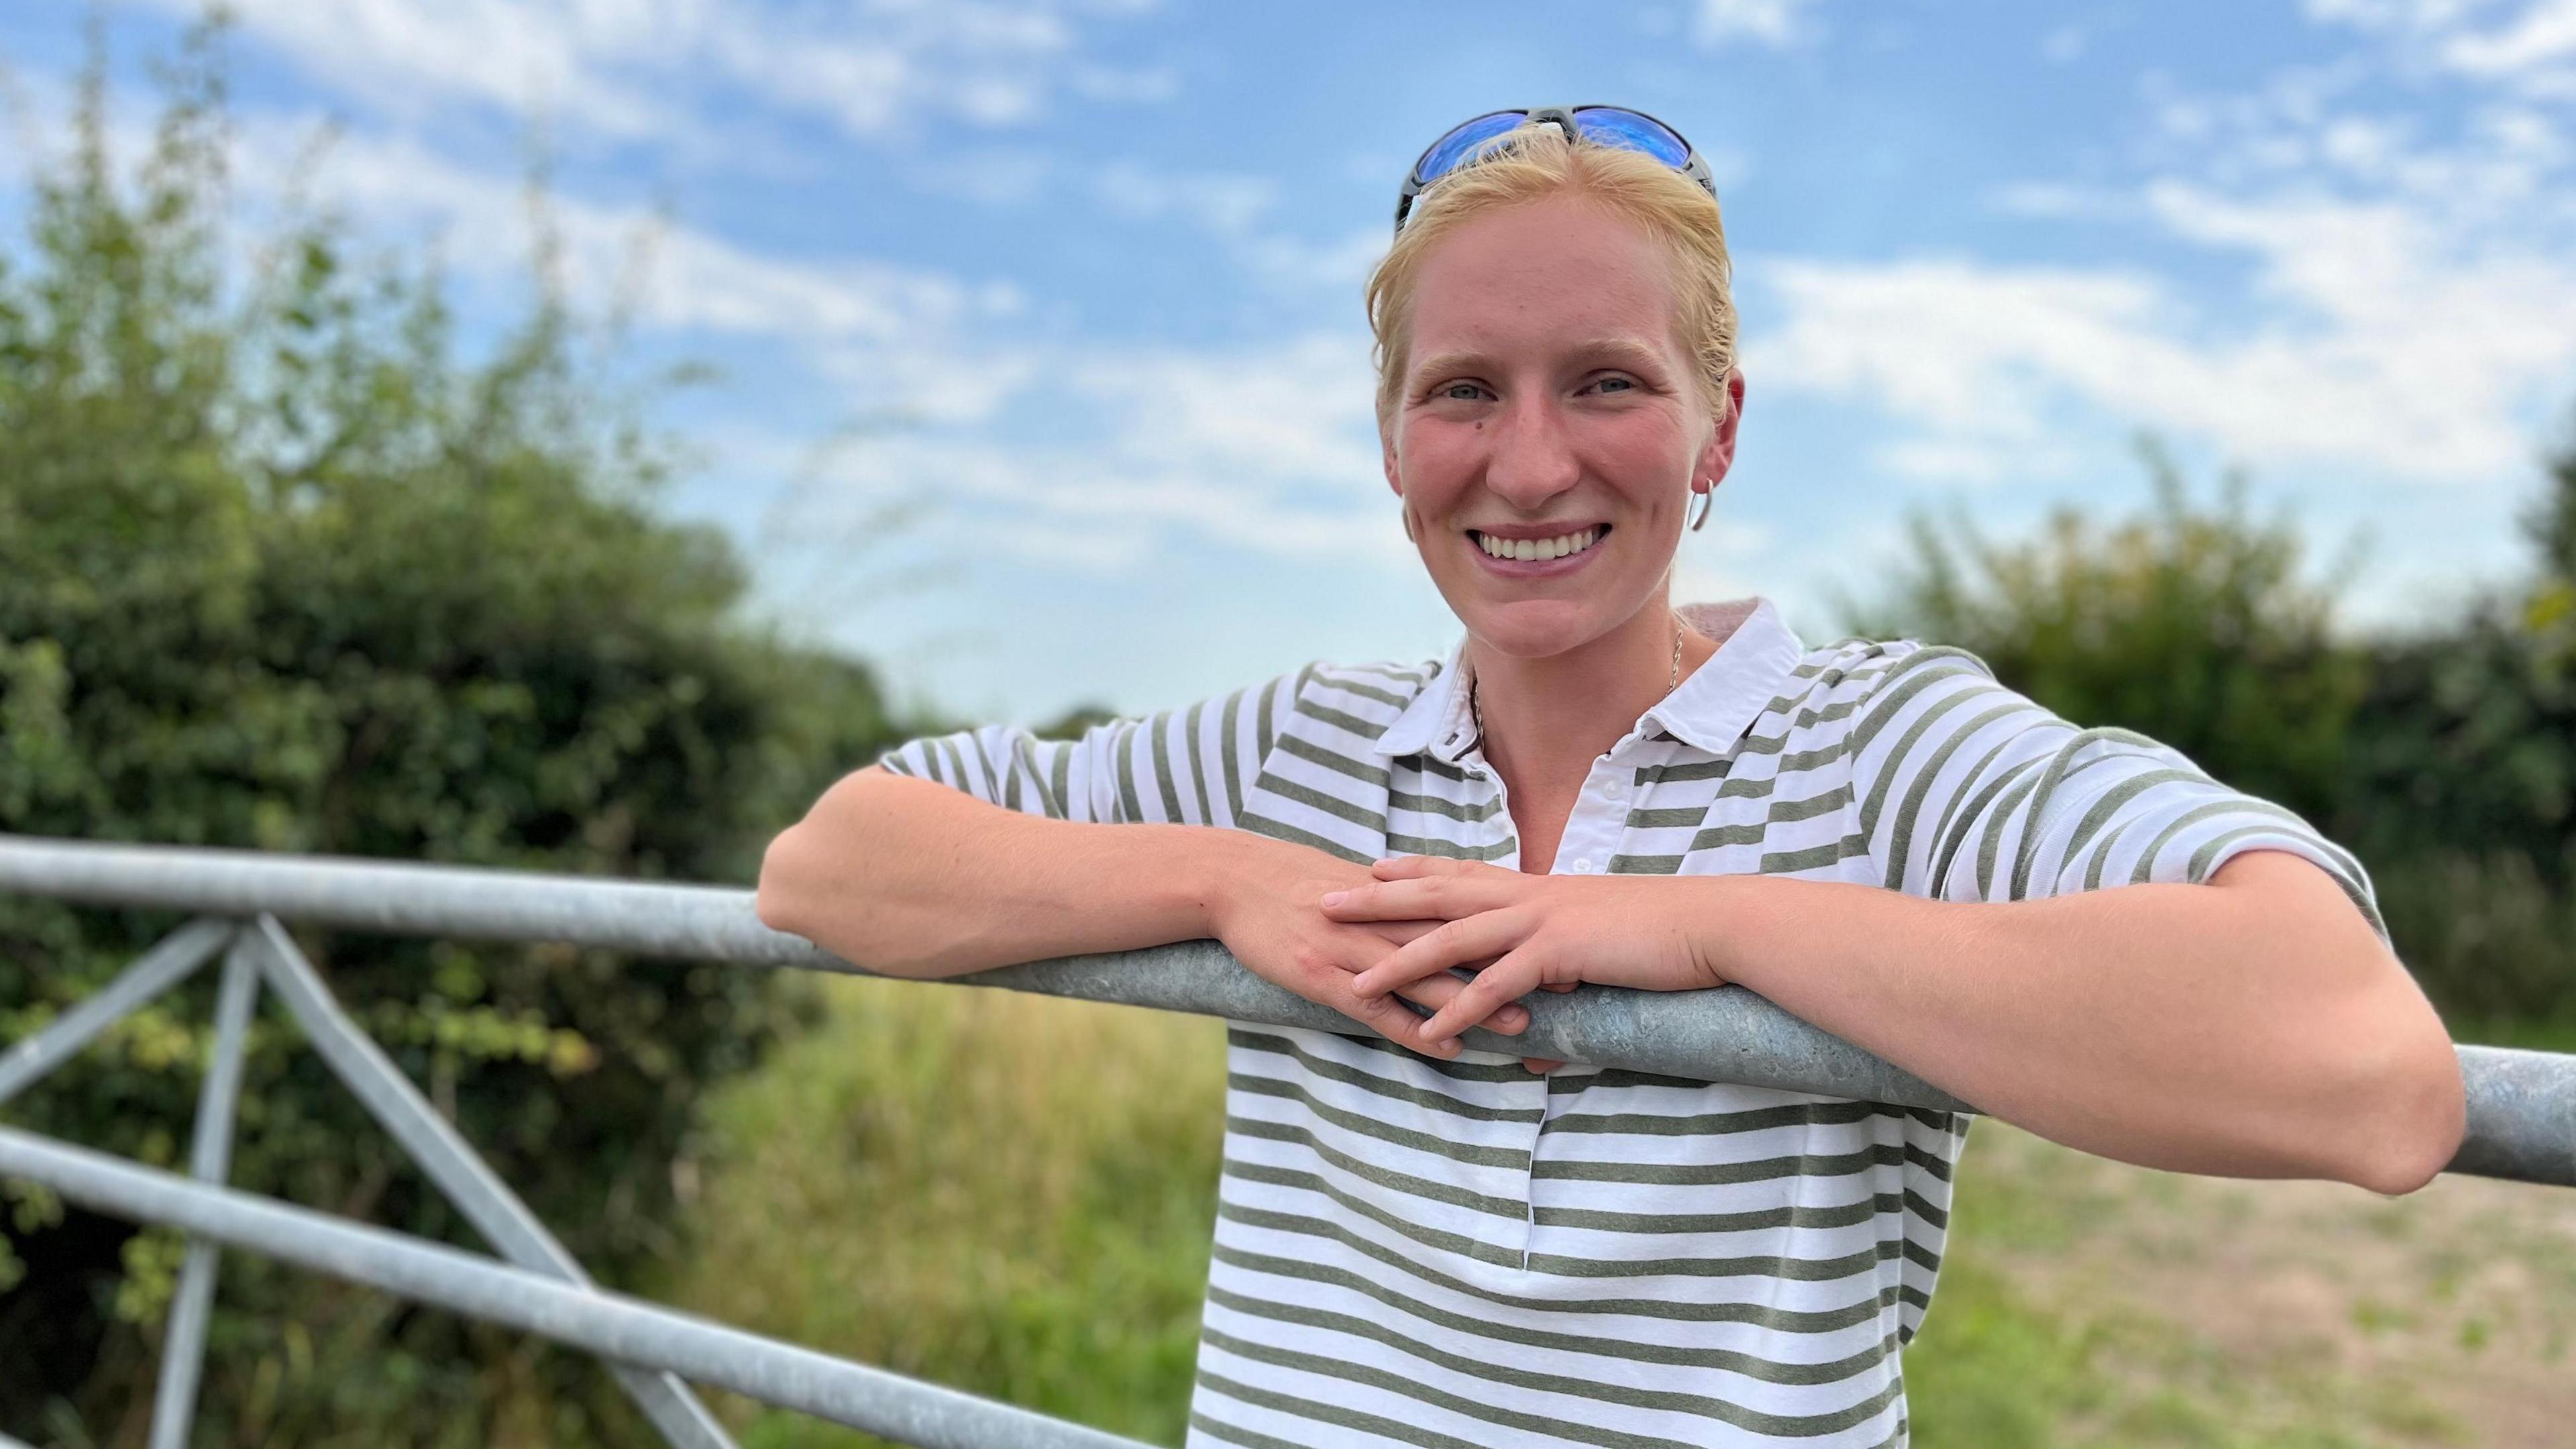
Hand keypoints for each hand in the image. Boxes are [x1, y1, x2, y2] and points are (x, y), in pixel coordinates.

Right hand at [1206, 837, 1533, 1058]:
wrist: (1234, 880)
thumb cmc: (1294, 882)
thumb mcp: (1354, 884)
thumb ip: (1399, 901)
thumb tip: (1440, 913)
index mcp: (1395, 895)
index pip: (1467, 910)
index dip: (1514, 927)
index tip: (1561, 942)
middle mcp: (1382, 918)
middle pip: (1460, 942)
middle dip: (1512, 962)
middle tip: (1565, 982)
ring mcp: (1354, 948)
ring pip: (1425, 976)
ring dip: (1474, 1001)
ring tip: (1519, 1025)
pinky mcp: (1324, 975)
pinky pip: (1377, 1007)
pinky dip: (1413, 1026)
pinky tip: (1445, 1045)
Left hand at [1319, 855, 1725, 1047]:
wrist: (1709, 926)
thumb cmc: (1661, 933)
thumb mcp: (1601, 939)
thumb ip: (1565, 965)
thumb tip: (1542, 1018)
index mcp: (1536, 887)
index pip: (1461, 873)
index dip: (1413, 870)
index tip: (1369, 868)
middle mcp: (1528, 895)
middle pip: (1436, 893)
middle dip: (1375, 900)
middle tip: (1323, 904)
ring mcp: (1541, 919)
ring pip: (1452, 938)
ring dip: (1399, 961)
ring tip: (1353, 980)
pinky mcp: (1560, 952)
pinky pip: (1497, 984)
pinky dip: (1461, 1009)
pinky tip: (1431, 1032)